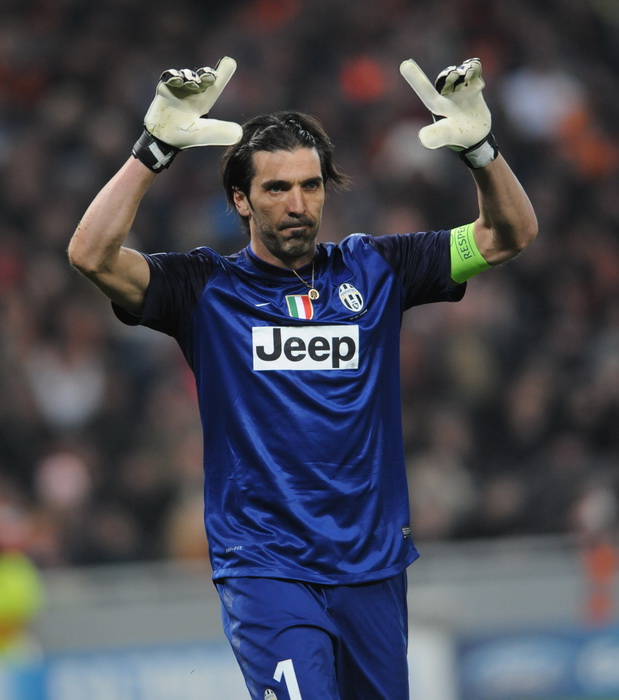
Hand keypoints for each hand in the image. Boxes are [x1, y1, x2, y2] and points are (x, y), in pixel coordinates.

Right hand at [133, 57, 242, 171]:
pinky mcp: (165, 88)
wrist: (162, 140)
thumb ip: (219, 132)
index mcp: (203, 102)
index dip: (223, 73)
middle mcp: (192, 93)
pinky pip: (169, 77)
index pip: (215, 85)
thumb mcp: (203, 134)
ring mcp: (178, 89)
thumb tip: (240, 133)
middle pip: (202, 77)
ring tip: (191, 82)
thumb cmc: (184, 137)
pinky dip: (174, 76)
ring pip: (186, 76)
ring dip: (190, 76)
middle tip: (210, 75)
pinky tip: (177, 79)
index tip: (230, 61)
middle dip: (207, 74)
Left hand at [399, 58, 497, 167]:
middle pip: (445, 78)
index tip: (405, 64)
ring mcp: (460, 89)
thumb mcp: (447, 135)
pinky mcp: (473, 85)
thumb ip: (436, 135)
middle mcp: (447, 95)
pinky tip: (474, 69)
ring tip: (469, 73)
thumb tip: (421, 137)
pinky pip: (473, 71)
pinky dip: (474, 67)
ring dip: (466, 70)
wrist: (476, 135)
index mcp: (438, 105)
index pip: (426, 91)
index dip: (416, 79)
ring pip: (460, 72)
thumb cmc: (458, 136)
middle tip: (456, 75)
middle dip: (450, 75)